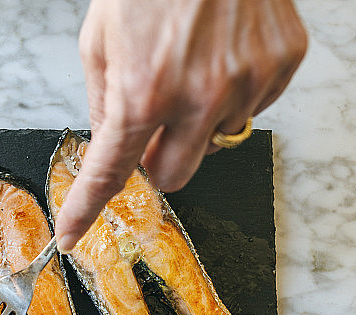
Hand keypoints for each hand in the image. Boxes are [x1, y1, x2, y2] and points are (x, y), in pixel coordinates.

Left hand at [55, 0, 306, 251]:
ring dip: (196, 122)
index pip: (110, 172)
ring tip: (191, 68)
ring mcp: (247, 83)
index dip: (86, 209)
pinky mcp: (282, 65)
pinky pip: (253, 108)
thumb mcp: (101, 39)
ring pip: (215, 142)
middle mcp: (199, 97)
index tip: (73, 235)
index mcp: (143, 92)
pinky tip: (222, 54)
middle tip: (150, 127)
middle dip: (156, 160)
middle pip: (174, 175)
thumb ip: (104, 101)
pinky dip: (233, 94)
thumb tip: (109, 145)